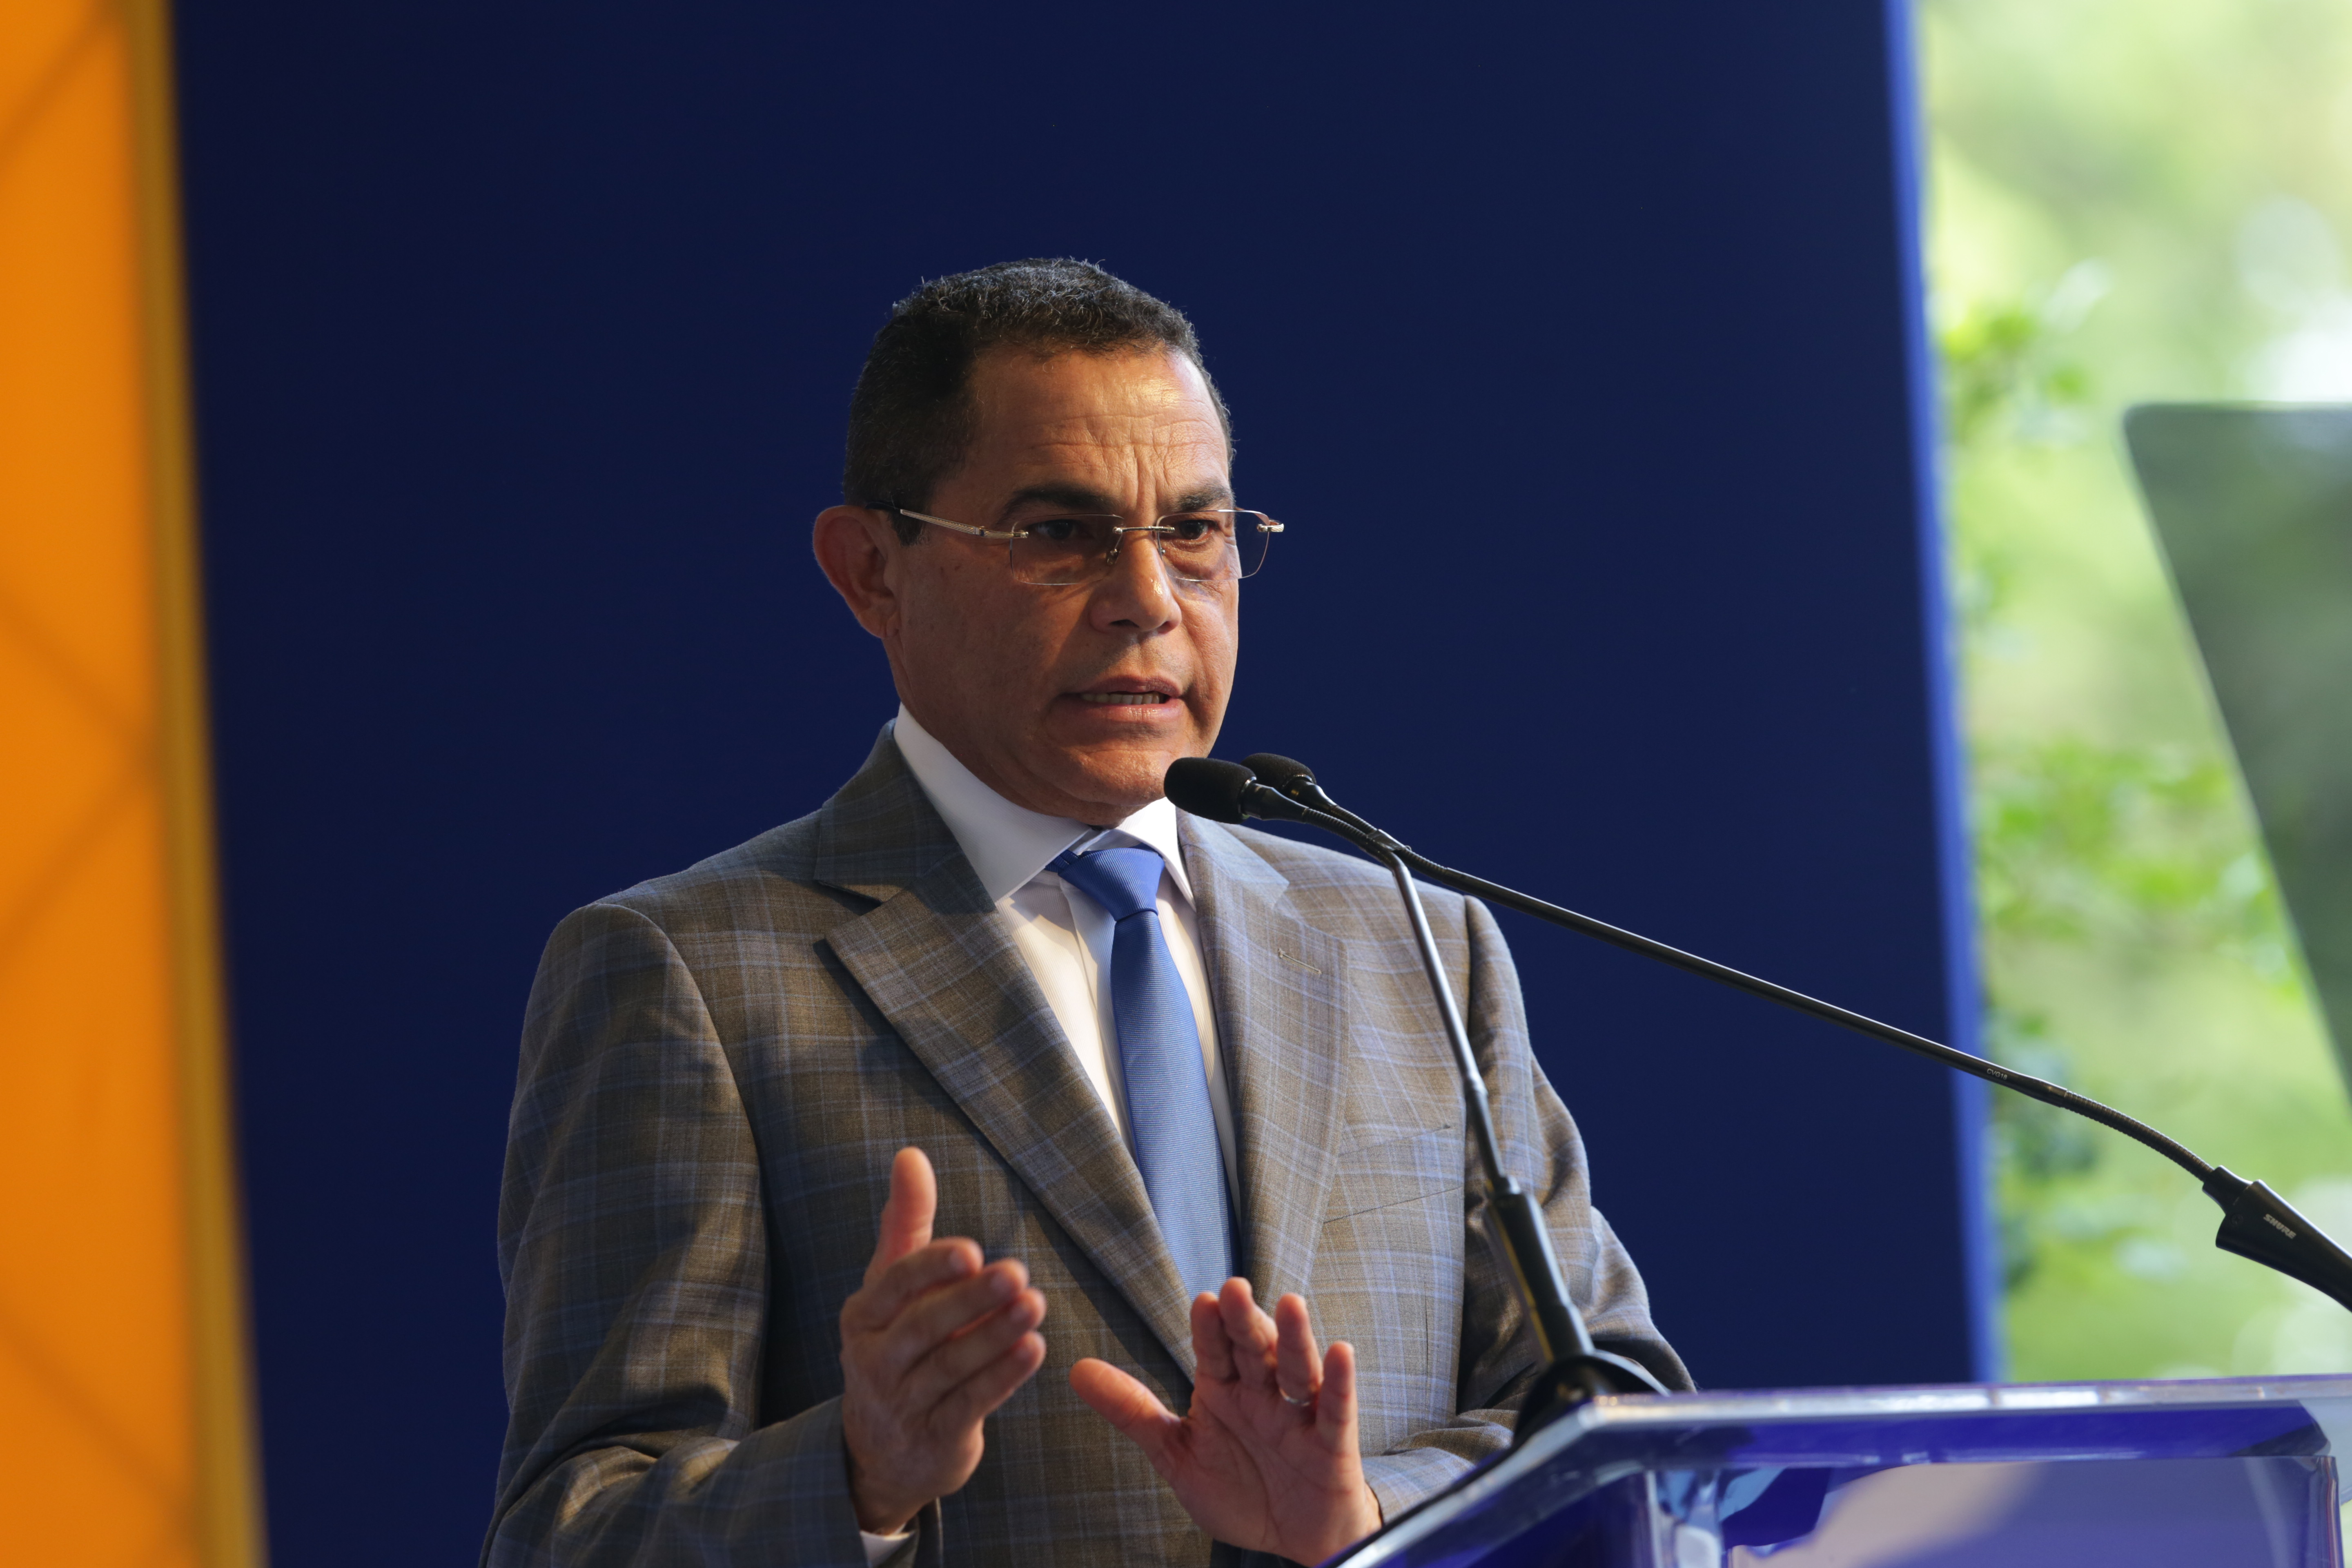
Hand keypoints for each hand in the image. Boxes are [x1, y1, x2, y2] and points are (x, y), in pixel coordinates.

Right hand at [839, 1148, 1048, 1534]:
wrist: (884, 1449)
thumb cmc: (898, 1343)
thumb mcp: (893, 1287)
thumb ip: (906, 1223)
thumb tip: (910, 1155)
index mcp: (863, 1316)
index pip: (894, 1284)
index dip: (931, 1267)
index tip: (971, 1250)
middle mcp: (873, 1360)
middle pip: (924, 1326)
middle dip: (971, 1299)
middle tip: (1017, 1273)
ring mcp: (902, 1403)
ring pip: (951, 1366)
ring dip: (995, 1335)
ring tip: (1034, 1306)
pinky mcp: (934, 1437)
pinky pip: (970, 1404)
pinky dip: (1002, 1378)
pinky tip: (1033, 1350)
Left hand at [1071, 1279, 1381, 1563]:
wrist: (1290, 1540)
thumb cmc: (1239, 1490)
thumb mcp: (1177, 1454)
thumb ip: (1133, 1412)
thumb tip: (1076, 1370)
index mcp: (1224, 1391)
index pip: (1214, 1351)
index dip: (1209, 1329)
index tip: (1202, 1301)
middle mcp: (1262, 1394)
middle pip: (1254, 1350)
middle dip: (1245, 1321)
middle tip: (1234, 1290)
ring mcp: (1298, 1415)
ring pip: (1297, 1369)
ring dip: (1294, 1338)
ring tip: (1290, 1305)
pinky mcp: (1331, 1442)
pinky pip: (1335, 1409)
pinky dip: (1339, 1381)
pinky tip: (1340, 1351)